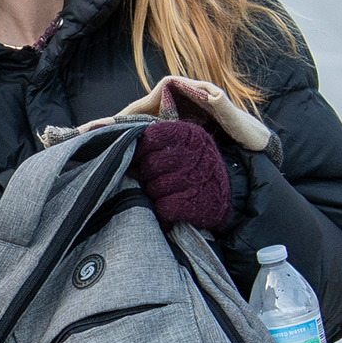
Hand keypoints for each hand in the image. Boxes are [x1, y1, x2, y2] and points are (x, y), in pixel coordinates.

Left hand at [131, 116, 234, 231]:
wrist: (229, 194)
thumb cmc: (195, 168)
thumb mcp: (182, 143)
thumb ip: (154, 139)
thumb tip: (112, 132)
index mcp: (187, 134)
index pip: (149, 138)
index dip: (140, 152)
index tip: (141, 160)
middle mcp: (192, 153)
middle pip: (149, 166)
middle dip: (148, 176)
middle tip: (160, 180)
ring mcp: (194, 178)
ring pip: (154, 188)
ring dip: (157, 194)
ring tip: (171, 192)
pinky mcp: (193, 202)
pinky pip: (164, 207)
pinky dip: (165, 210)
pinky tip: (174, 206)